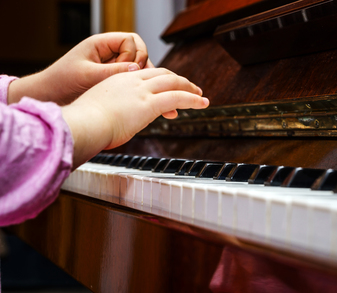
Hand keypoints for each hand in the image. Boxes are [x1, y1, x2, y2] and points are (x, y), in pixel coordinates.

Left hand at [8, 32, 152, 104]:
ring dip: (139, 74)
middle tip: (136, 77)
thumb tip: (136, 69)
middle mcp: (108, 52)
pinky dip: (134, 82)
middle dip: (140, 62)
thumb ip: (113, 71)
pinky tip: (131, 92)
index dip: (133, 54)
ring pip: (136, 63)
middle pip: (137, 50)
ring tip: (136, 86)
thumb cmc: (62, 81)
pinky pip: (129, 75)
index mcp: (100, 44)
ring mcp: (111, 64)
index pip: (130, 40)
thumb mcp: (88, 75)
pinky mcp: (111, 77)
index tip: (127, 69)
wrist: (49, 95)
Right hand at [61, 68, 208, 167]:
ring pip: (173, 83)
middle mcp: (131, 81)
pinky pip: (178, 97)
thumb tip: (110, 121)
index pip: (146, 74)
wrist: (83, 124)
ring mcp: (141, 91)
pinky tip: (202, 103)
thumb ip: (108, 111)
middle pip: (163, 74)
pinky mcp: (150, 104)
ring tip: (201, 96)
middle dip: (179, 81)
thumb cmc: (84, 123)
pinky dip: (193, 99)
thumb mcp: (96, 110)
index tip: (168, 85)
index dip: (161, 79)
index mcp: (117, 80)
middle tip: (189, 88)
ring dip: (190, 89)